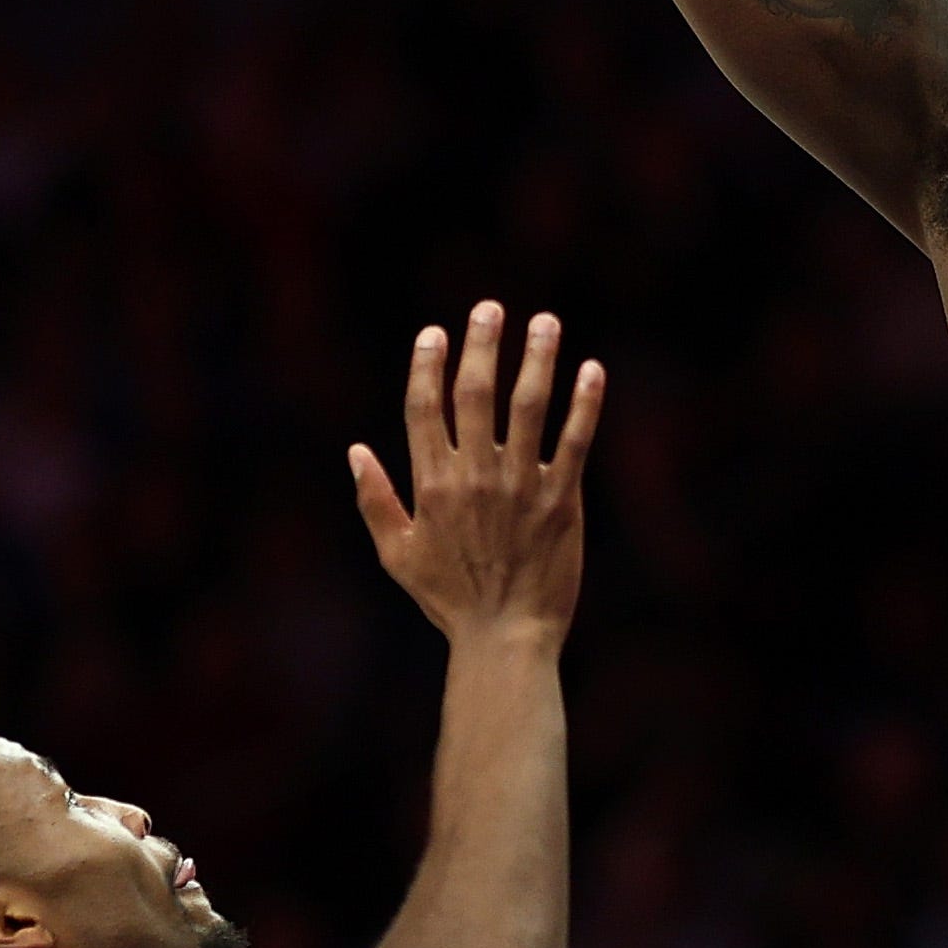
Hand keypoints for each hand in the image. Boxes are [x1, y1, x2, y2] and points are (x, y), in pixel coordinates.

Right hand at [349, 303, 604, 648]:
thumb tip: (356, 450)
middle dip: (481, 345)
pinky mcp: (563, 500)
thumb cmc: (449, 600)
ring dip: (537, 359)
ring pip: (529, 407)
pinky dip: (585, 403)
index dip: (428, 364)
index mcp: (431, 485)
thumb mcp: (396, 554)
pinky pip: (576, 441)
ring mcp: (521, 486)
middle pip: (475, 394)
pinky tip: (592, 370)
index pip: (424, 408)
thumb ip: (375, 500)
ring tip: (544, 322)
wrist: (505, 639)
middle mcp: (475, 477)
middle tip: (489, 309)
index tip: (435, 332)